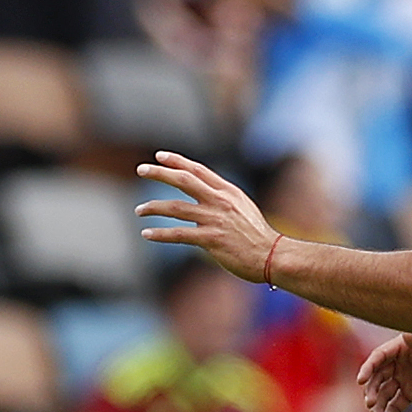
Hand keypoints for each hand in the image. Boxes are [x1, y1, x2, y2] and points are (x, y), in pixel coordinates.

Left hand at [134, 150, 276, 281]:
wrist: (273, 256)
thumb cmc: (258, 236)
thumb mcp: (243, 208)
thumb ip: (224, 200)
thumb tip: (205, 195)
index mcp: (228, 192)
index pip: (198, 170)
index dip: (178, 161)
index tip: (160, 156)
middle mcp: (220, 201)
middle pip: (184, 180)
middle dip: (160, 173)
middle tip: (141, 169)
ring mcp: (215, 219)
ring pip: (176, 207)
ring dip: (153, 207)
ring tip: (139, 209)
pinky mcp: (211, 239)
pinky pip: (179, 234)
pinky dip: (160, 234)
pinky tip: (147, 234)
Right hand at [358, 332, 411, 411]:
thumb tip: (406, 335)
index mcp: (401, 347)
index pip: (378, 357)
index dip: (368, 368)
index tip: (360, 380)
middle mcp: (398, 363)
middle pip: (377, 379)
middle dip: (372, 392)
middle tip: (371, 405)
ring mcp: (403, 379)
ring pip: (383, 395)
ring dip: (379, 408)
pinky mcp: (411, 394)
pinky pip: (395, 407)